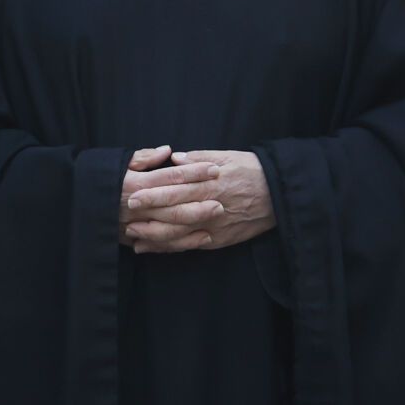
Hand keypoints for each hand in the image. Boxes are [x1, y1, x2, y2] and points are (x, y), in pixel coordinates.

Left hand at [122, 150, 273, 252]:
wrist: (279, 194)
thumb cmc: (250, 170)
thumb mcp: (226, 157)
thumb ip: (198, 158)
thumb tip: (173, 157)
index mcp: (209, 183)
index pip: (176, 190)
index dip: (153, 194)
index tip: (133, 195)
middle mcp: (211, 206)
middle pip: (174, 213)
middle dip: (148, 215)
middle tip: (124, 215)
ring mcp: (215, 226)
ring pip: (180, 234)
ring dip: (154, 235)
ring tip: (132, 234)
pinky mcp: (220, 240)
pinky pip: (190, 246)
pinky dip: (169, 248)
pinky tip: (150, 248)